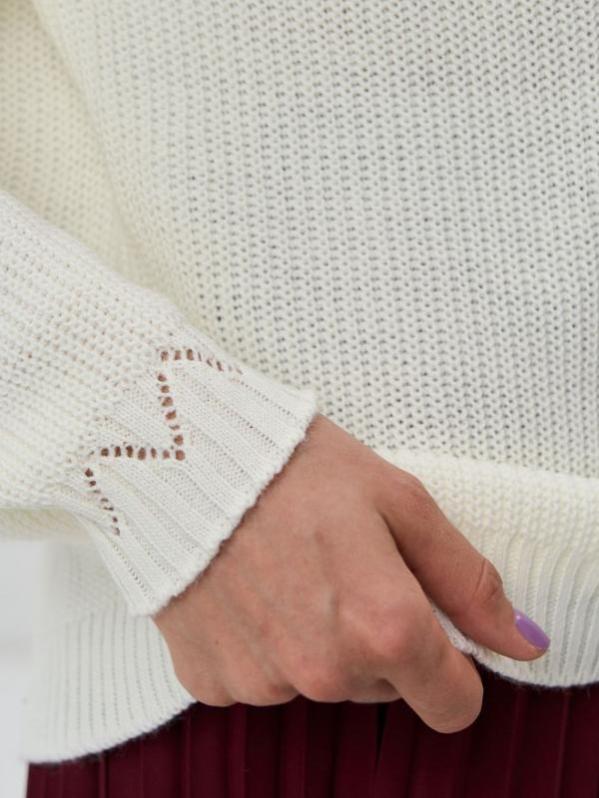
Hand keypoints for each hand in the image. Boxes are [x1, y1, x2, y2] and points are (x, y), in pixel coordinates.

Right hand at [153, 413, 547, 732]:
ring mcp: (262, 682)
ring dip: (316, 639)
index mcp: (384, 628)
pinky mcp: (210, 679)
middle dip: (376, 637)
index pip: (454, 704)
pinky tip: (248, 589)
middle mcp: (324, 671)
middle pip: (383, 686)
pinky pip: (260, 679)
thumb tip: (523, 641)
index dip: (450, 664)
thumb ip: (468, 581)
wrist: (186, 456)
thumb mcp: (401, 502)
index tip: (423, 620)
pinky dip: (262, 644)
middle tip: (340, 564)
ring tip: (287, 568)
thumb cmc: (297, 467)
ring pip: (320, 682)